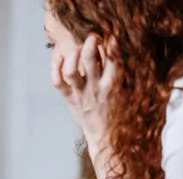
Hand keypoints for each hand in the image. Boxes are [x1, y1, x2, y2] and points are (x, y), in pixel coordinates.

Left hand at [52, 34, 117, 161]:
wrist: (106, 137)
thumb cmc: (118, 113)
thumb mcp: (126, 92)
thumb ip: (121, 72)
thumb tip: (114, 51)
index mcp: (113, 86)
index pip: (113, 59)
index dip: (112, 44)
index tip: (112, 37)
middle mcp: (95, 88)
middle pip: (89, 59)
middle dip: (91, 42)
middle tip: (94, 37)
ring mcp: (80, 93)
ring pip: (71, 70)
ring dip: (73, 54)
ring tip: (79, 48)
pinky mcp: (69, 98)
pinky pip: (57, 82)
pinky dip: (55, 67)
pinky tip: (61, 57)